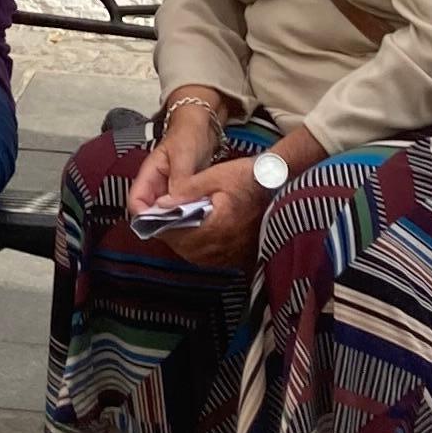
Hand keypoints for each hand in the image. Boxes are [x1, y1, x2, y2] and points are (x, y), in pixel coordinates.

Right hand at [130, 95, 232, 217]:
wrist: (202, 126)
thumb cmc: (189, 135)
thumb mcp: (184, 156)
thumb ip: (178, 181)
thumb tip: (172, 205)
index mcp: (148, 174)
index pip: (135, 202)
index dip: (144, 216)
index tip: (161, 226)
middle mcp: (155, 186)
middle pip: (150, 212)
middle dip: (162, 223)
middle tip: (182, 229)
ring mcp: (167, 191)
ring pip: (165, 214)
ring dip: (176, 220)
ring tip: (192, 224)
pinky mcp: (180, 194)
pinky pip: (179, 210)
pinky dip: (186, 215)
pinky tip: (199, 218)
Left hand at [151, 146, 269, 269]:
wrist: (276, 186)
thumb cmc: (249, 178)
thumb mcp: (215, 175)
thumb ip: (186, 189)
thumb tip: (161, 203)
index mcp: (217, 224)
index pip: (177, 233)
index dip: (161, 224)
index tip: (154, 215)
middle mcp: (224, 245)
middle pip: (183, 247)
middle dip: (170, 233)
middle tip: (163, 218)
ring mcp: (231, 253)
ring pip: (193, 255)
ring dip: (182, 241)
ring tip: (177, 223)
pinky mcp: (237, 256)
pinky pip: (208, 258)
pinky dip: (197, 247)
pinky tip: (196, 232)